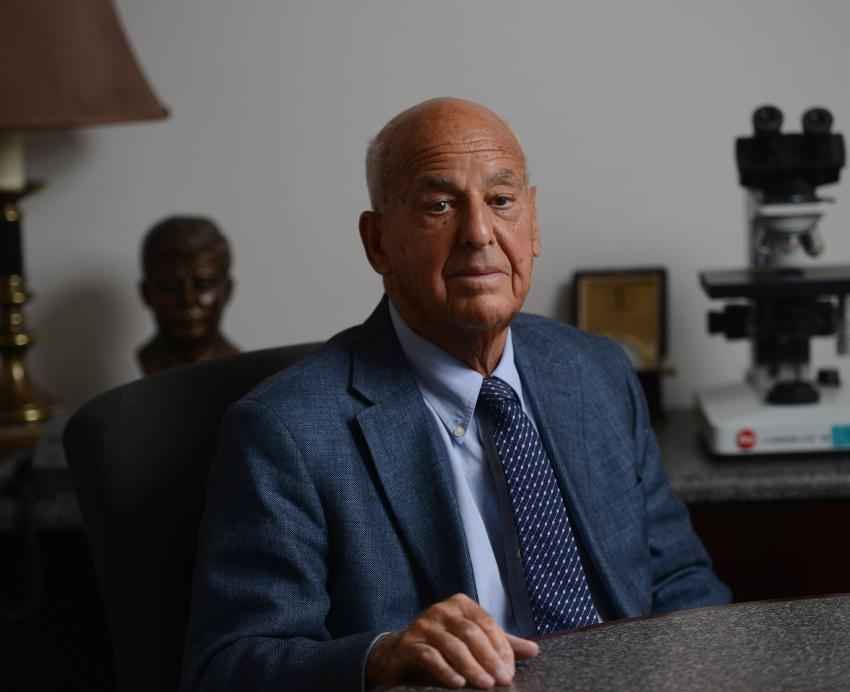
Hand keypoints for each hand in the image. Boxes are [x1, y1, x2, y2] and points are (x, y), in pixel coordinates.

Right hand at [366, 593, 538, 688]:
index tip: (510, 670)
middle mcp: (442, 609)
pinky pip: (430, 656)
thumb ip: (502, 644)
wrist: (400, 651)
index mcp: (461, 604)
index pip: (487, 623)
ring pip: (452, 645)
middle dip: (489, 658)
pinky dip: (446, 670)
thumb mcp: (473, 640)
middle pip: (471, 633)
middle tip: (503, 680)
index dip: (501, 647)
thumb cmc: (444, 644)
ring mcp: (424, 625)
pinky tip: (459, 683)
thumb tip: (534, 650)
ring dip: (472, 666)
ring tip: (486, 684)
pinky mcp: (409, 643)